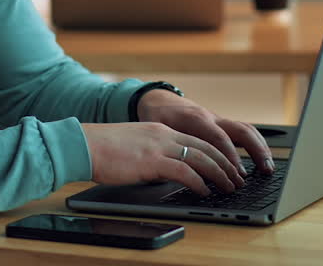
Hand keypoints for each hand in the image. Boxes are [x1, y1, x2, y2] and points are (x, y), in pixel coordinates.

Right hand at [80, 122, 241, 195]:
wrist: (84, 145)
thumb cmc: (103, 149)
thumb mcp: (135, 145)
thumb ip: (153, 153)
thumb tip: (165, 170)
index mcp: (160, 130)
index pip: (197, 140)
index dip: (216, 153)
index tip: (228, 165)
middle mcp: (163, 135)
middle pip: (205, 147)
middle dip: (225, 164)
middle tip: (237, 178)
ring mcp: (159, 146)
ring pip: (200, 158)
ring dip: (219, 174)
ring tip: (229, 186)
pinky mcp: (152, 161)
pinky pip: (184, 171)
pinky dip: (199, 182)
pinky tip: (205, 191)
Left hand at [136, 89, 274, 177]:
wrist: (158, 100)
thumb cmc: (157, 117)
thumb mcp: (158, 130)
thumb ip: (172, 147)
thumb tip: (181, 171)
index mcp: (196, 119)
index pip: (218, 138)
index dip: (230, 156)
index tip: (238, 174)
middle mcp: (211, 118)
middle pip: (240, 130)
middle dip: (255, 151)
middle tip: (264, 171)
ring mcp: (219, 120)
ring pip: (246, 130)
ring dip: (260, 149)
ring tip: (269, 169)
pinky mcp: (222, 125)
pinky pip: (243, 132)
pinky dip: (255, 145)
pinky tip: (262, 161)